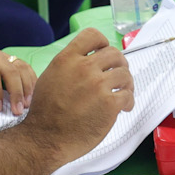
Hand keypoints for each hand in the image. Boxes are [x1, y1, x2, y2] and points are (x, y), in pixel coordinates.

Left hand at [0, 43, 36, 113]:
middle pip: (9, 69)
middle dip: (16, 91)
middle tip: (18, 111)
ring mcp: (1, 54)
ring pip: (20, 66)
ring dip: (26, 86)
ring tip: (27, 104)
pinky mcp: (8, 58)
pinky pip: (24, 67)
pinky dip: (30, 80)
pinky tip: (31, 94)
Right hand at [23, 27, 131, 162]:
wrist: (45, 138)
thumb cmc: (45, 113)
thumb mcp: (50, 77)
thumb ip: (69, 65)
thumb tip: (87, 61)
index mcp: (67, 59)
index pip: (92, 35)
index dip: (102, 43)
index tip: (104, 52)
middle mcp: (83, 68)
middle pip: (114, 53)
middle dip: (119, 64)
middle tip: (118, 75)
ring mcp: (97, 85)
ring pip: (125, 74)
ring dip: (127, 83)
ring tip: (123, 92)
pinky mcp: (109, 104)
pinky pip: (128, 95)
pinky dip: (128, 101)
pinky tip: (123, 107)